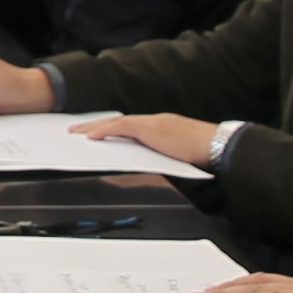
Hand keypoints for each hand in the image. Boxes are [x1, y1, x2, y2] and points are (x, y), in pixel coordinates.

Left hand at [78, 111, 224, 168]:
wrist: (217, 146)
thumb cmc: (204, 155)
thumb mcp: (177, 158)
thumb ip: (160, 159)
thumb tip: (147, 171)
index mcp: (160, 128)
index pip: (129, 127)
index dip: (111, 129)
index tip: (96, 134)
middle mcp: (154, 122)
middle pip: (118, 122)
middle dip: (96, 125)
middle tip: (76, 131)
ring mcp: (152, 123)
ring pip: (116, 123)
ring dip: (94, 127)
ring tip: (76, 133)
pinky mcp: (151, 128)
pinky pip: (122, 127)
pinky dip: (105, 131)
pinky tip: (91, 137)